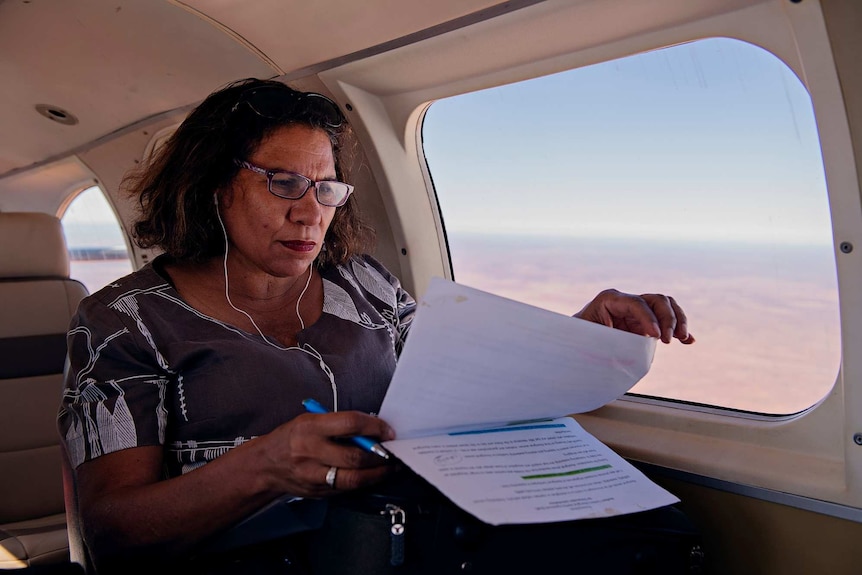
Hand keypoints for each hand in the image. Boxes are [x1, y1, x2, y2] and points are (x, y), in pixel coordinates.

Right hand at [256, 410, 395, 497]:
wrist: (265, 465)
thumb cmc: (290, 438)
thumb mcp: (311, 420)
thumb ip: (339, 424)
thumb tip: (371, 428)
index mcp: (311, 427)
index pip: (350, 424)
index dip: (375, 427)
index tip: (388, 430)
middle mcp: (311, 452)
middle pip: (354, 457)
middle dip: (380, 456)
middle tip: (394, 452)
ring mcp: (313, 475)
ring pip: (353, 479)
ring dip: (377, 473)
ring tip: (390, 467)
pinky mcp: (317, 492)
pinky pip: (346, 489)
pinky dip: (363, 482)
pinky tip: (372, 476)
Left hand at [574, 289, 694, 343]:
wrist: (571, 342)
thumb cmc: (576, 339)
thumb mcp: (588, 339)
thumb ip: (607, 340)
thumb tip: (627, 349)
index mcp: (609, 299)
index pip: (637, 303)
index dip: (649, 318)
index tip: (656, 337)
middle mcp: (625, 300)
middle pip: (657, 300)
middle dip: (667, 318)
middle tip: (667, 340)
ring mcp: (636, 310)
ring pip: (666, 306)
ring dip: (678, 320)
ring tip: (682, 338)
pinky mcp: (643, 322)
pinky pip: (666, 320)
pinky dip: (677, 329)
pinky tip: (688, 341)